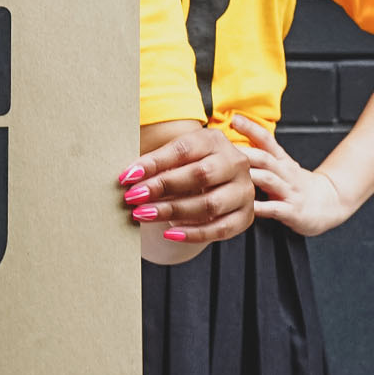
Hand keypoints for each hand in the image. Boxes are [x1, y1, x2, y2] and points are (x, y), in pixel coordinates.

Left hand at [120, 125, 253, 262]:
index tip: (127, 176)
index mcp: (214, 140)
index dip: (153, 163)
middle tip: (134, 197)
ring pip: (209, 204)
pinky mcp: (246, 216)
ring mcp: (244, 190)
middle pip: (199, 175)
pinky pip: (220, 229)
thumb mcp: (173, 158)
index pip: (182, 150)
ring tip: (144, 214)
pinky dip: (193, 234)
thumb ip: (154, 164)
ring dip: (173, 211)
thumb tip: (128, 177)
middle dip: (163, 187)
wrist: (214, 183)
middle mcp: (235, 163)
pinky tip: (169, 233)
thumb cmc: (186, 166)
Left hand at [233, 113, 347, 236]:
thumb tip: (231, 144)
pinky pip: (273, 208)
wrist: (329, 202)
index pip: (267, 139)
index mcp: (282, 160)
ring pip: (268, 179)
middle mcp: (285, 172)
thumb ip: (261, 155)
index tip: (235, 119)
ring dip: (249, 176)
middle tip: (222, 152)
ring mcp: (289, 191)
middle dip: (244, 153)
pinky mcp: (292, 211)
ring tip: (229, 176)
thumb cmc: (297, 184)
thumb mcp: (282, 165)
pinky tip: (244, 205)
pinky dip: (259, 207)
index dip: (251, 128)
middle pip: (264, 157)